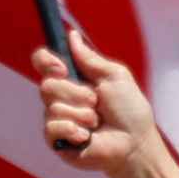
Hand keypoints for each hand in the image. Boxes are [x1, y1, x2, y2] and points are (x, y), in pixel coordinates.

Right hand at [31, 32, 160, 176]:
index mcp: (72, 78)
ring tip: (97, 122)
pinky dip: (73, 130)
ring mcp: (57, 118)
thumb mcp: (114, 76)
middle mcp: (61, 97)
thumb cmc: (129, 109)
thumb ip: (90, 58)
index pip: (43, 62)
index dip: (46, 61)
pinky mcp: (56, 140)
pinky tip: (87, 137)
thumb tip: (72, 35)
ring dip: (81, 114)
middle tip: (96, 101)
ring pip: (52, 107)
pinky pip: (52, 127)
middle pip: (46, 85)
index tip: (63, 67)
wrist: (134, 143)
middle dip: (76, 93)